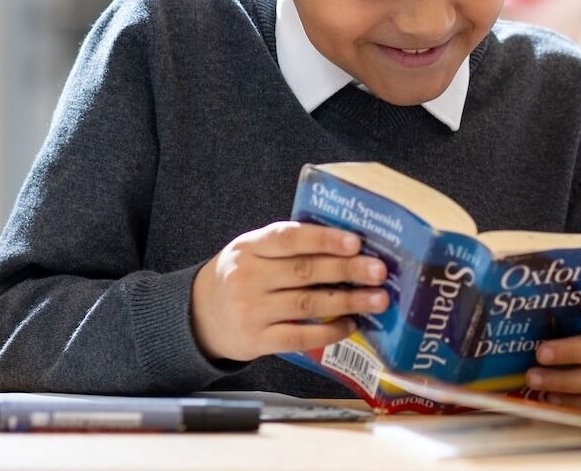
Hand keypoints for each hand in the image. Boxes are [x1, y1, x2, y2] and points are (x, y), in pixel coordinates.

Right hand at [189, 221, 389, 361]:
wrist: (200, 316)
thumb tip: (348, 245)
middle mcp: (247, 277)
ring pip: (307, 305)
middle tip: (380, 272)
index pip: (289, 239)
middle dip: (347, 271)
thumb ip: (289, 246)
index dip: (324, 239)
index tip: (356, 242)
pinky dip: (328, 332)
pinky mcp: (256, 341)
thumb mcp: (253, 251)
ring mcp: (250, 311)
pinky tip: (350, 325)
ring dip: (347, 302)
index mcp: (249, 247)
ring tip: (377, 299)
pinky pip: (298, 337)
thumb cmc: (242, 276)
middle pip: (304, 272)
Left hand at [524, 289, 580, 411]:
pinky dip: (575, 403)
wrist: (527, 368)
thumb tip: (507, 271)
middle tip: (541, 353)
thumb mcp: (530, 311)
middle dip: (574, 350)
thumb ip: (531, 294)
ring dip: (566, 379)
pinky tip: (550, 398)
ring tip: (533, 379)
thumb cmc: (532, 332)